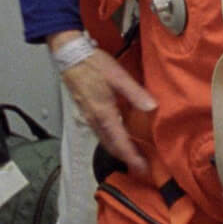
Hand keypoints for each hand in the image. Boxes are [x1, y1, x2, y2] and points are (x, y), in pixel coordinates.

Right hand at [52, 33, 157, 173]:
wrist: (70, 56)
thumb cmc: (93, 64)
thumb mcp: (118, 76)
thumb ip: (135, 93)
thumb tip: (152, 107)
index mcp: (104, 113)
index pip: (119, 142)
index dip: (131, 157)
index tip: (142, 168)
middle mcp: (94, 119)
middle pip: (111, 145)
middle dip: (125, 157)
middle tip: (140, 167)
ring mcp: (88, 116)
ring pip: (104, 140)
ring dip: (117, 150)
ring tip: (132, 155)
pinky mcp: (86, 111)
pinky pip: (99, 132)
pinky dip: (110, 140)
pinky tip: (118, 136)